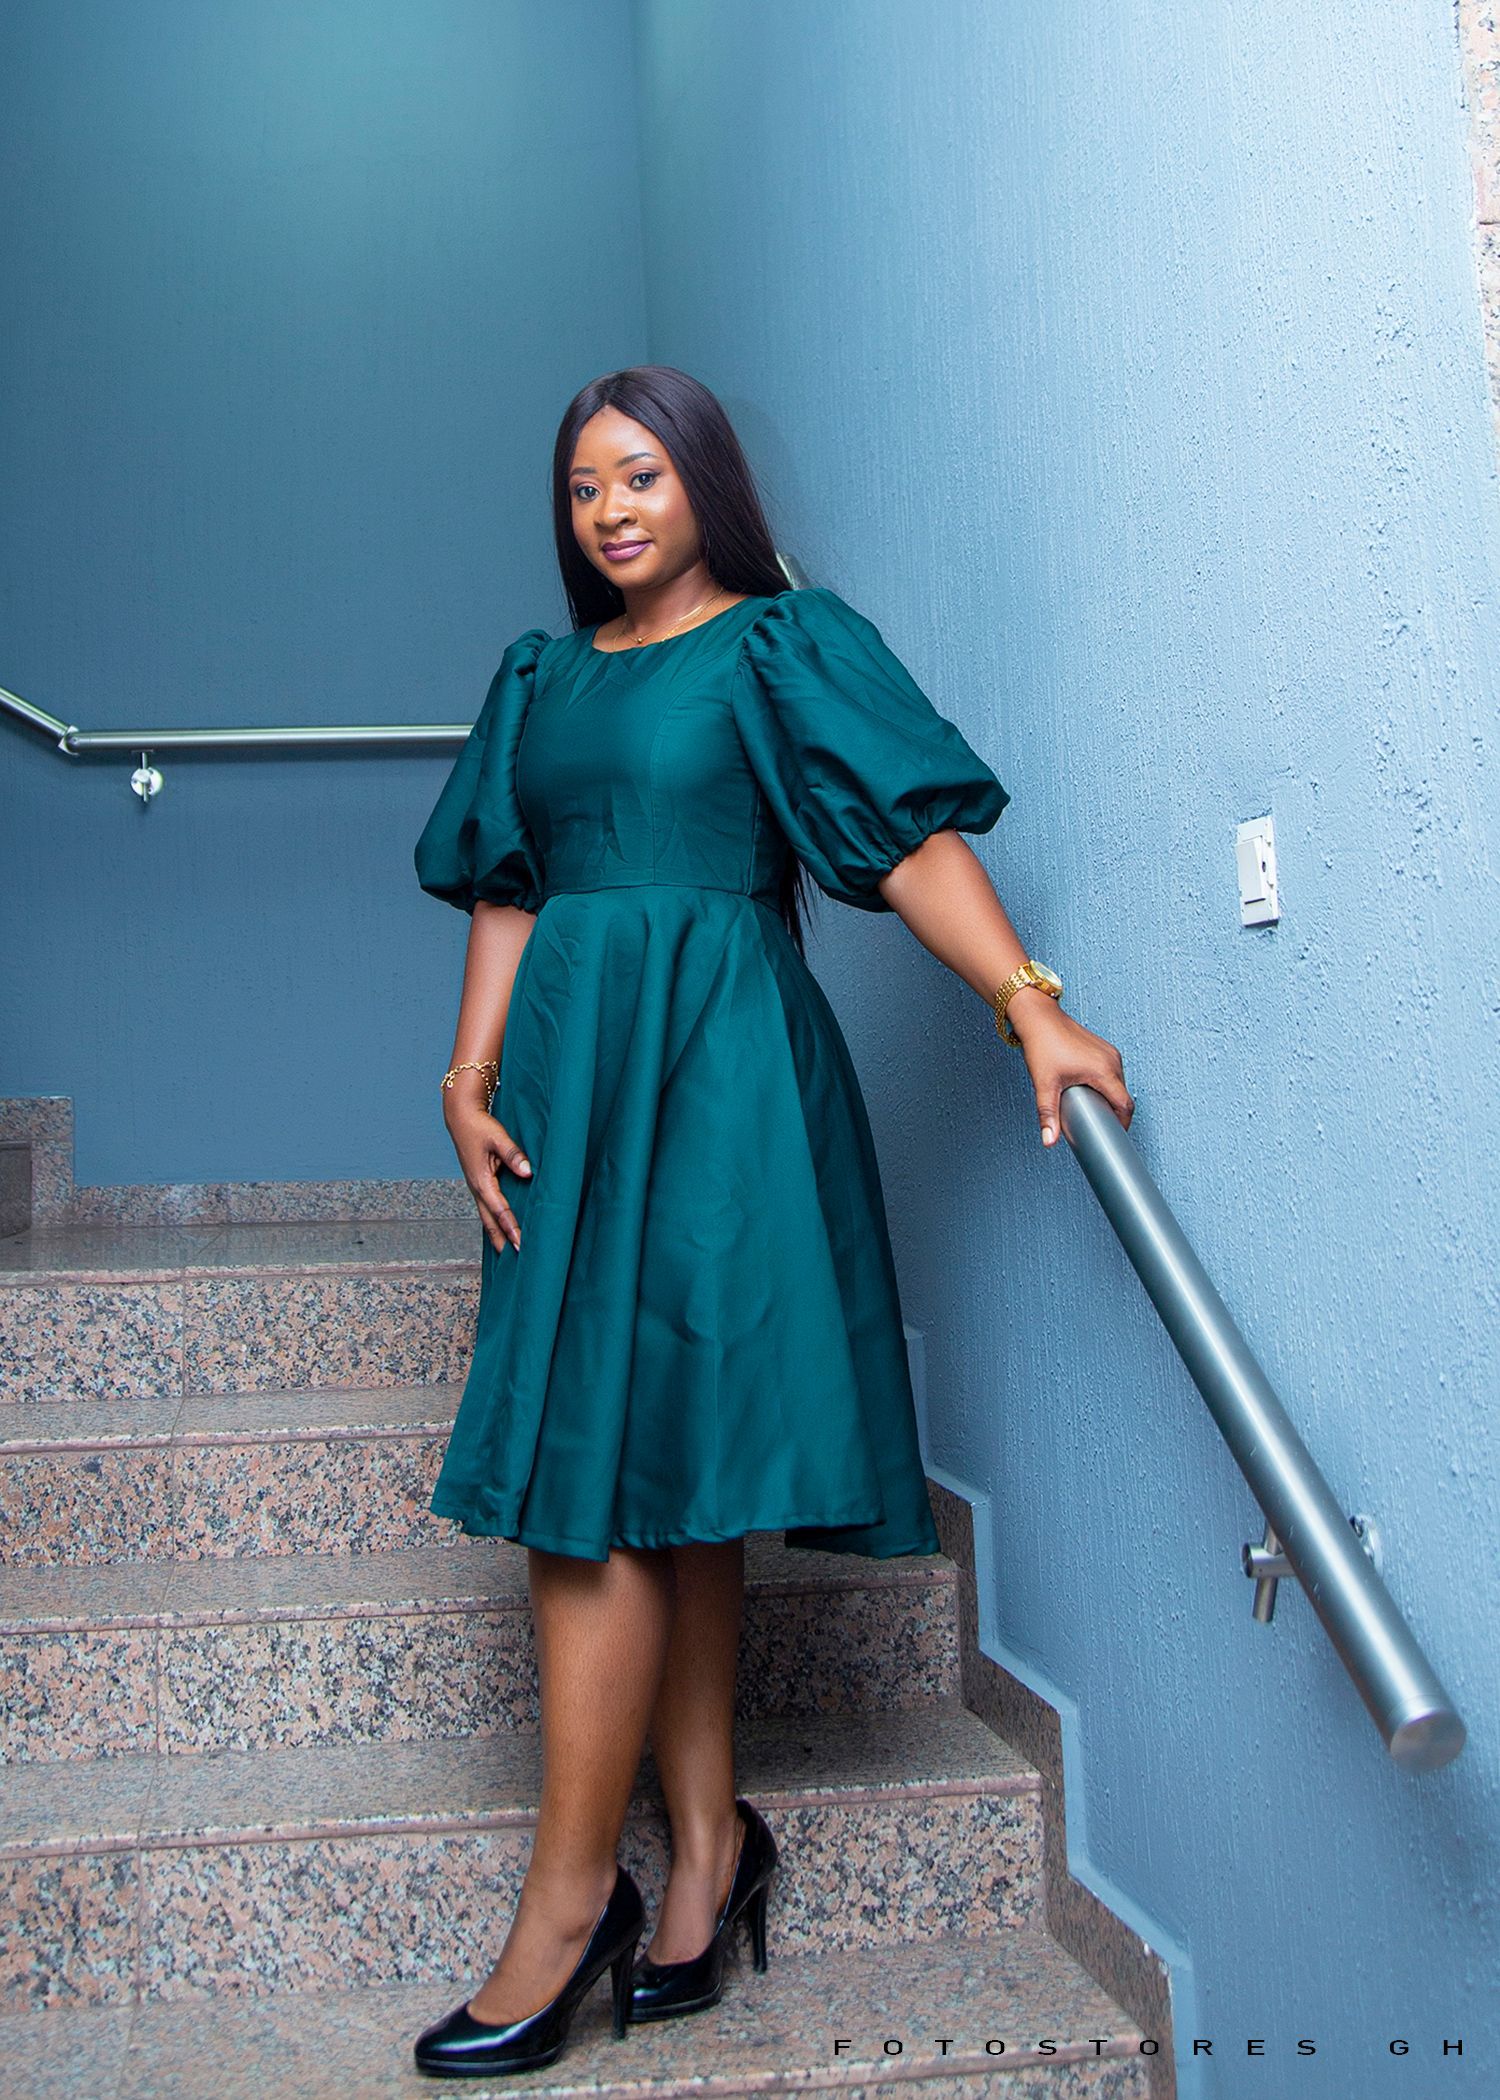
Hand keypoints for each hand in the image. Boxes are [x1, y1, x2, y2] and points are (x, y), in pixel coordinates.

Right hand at [445, 1098, 532, 1251]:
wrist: (461, 1118)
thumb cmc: (480, 1127)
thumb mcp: (498, 1137)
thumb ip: (514, 1155)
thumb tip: (528, 1172)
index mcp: (481, 1181)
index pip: (500, 1211)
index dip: (512, 1228)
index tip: (522, 1244)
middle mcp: (477, 1189)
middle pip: (490, 1223)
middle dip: (503, 1241)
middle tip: (517, 1261)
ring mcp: (477, 1188)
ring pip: (487, 1218)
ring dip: (498, 1235)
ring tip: (510, 1253)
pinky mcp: (479, 1184)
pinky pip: (487, 1209)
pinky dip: (495, 1223)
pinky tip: (502, 1231)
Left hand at [1007, 990, 1133, 1148]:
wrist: (1039, 1018)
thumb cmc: (1042, 1046)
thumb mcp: (1044, 1084)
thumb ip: (1048, 1114)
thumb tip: (1048, 1141)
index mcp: (1104, 1071)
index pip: (1125, 1105)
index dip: (1121, 1124)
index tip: (1111, 1136)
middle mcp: (1112, 1061)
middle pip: (1123, 1096)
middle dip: (1114, 1113)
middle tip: (1098, 1127)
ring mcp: (1110, 1053)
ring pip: (1119, 1084)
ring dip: (1110, 1099)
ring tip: (1094, 1112)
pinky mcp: (1104, 1049)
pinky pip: (1113, 1073)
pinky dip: (1107, 1086)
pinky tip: (1092, 1093)